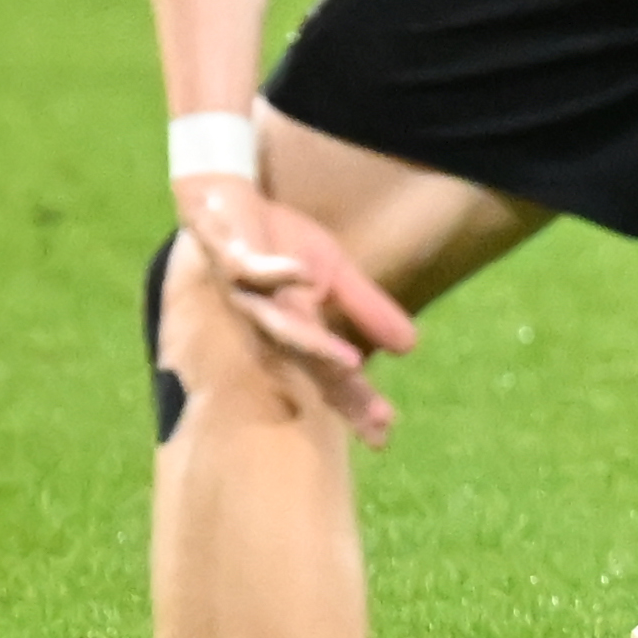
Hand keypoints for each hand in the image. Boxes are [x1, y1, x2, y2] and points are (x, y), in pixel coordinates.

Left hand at [171, 174, 419, 442]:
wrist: (226, 202)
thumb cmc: (278, 242)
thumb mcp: (335, 271)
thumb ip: (366, 308)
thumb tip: (410, 348)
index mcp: (295, 327)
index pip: (330, 373)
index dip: (355, 402)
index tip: (383, 435)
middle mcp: (268, 321)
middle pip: (308, 364)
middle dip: (340, 392)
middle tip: (374, 420)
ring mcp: (248, 293)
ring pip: (279, 326)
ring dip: (313, 346)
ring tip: (351, 365)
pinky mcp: (231, 258)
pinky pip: (252, 268)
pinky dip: (274, 273)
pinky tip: (301, 276)